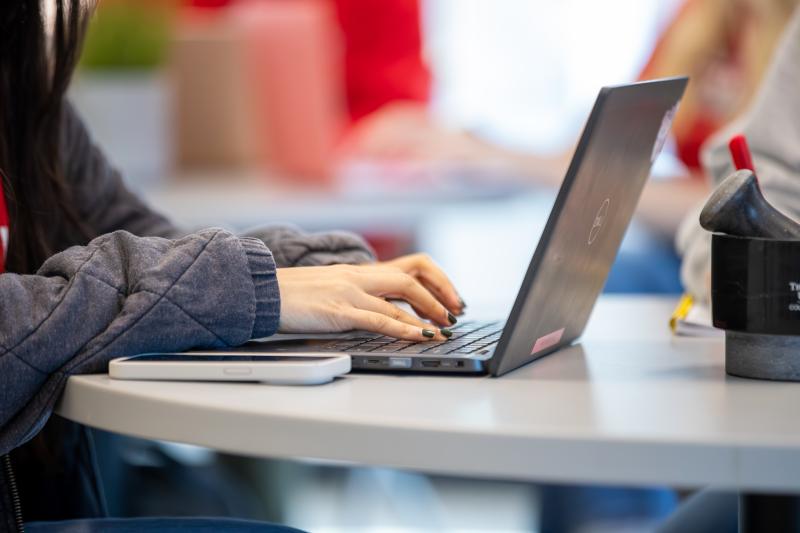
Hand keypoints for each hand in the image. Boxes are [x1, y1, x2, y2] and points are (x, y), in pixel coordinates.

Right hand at [276, 254, 463, 340]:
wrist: (259, 293)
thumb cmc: (289, 297)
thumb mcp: (327, 291)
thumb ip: (353, 296)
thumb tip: (378, 313)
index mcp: (356, 272)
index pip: (407, 267)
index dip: (434, 281)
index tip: (449, 299)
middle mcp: (357, 277)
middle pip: (411, 277)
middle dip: (439, 295)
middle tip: (455, 314)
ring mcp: (349, 292)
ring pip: (400, 296)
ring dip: (428, 314)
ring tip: (445, 329)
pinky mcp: (338, 311)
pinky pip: (379, 319)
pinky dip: (404, 328)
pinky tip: (420, 336)